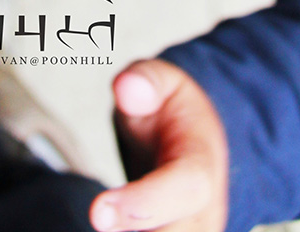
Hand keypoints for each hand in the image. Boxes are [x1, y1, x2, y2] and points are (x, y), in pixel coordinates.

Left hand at [89, 59, 227, 231]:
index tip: (99, 213)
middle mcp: (204, 213)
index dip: (142, 204)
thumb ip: (146, 83)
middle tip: (96, 222)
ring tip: (97, 227)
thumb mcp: (162, 83)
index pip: (182, 190)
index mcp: (202, 164)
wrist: (194, 141)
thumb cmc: (173, 113)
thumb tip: (128, 89)